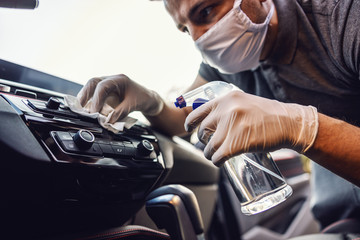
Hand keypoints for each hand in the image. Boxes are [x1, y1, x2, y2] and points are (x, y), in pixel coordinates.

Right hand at [77, 74, 163, 122]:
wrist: (149, 99)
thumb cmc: (143, 99)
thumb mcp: (133, 106)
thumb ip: (120, 112)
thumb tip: (108, 121)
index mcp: (120, 80)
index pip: (103, 86)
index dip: (96, 99)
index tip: (94, 111)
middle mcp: (112, 80)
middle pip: (93, 82)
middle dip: (85, 94)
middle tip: (80, 108)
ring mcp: (109, 85)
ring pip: (92, 87)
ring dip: (86, 97)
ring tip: (81, 109)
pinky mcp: (107, 92)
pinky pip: (95, 94)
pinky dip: (90, 101)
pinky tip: (87, 108)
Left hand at [184, 91, 317, 165]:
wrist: (289, 123)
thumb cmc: (268, 115)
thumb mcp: (243, 102)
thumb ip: (227, 108)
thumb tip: (210, 119)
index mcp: (226, 99)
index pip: (198, 112)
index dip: (191, 123)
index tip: (189, 129)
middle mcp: (226, 110)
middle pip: (203, 131)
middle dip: (203, 141)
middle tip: (210, 146)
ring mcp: (231, 127)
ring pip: (209, 146)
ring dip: (210, 153)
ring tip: (215, 155)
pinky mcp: (236, 143)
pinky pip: (218, 156)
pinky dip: (216, 161)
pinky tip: (220, 161)